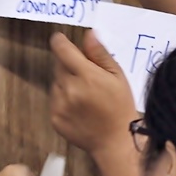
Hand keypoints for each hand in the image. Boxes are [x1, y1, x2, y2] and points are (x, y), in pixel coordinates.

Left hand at [49, 30, 138, 157]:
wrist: (115, 142)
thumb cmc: (120, 106)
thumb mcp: (117, 76)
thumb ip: (100, 54)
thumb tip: (88, 34)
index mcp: (87, 75)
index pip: (63, 50)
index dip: (59, 41)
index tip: (60, 38)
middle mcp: (69, 88)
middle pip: (59, 66)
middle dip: (69, 65)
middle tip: (86, 76)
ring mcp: (60, 104)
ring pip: (56, 83)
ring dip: (66, 83)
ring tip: (85, 96)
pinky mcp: (54, 118)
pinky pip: (54, 100)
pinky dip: (63, 100)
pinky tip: (79, 108)